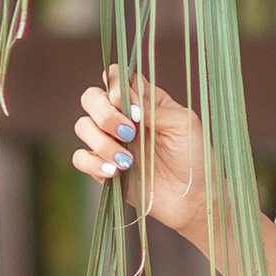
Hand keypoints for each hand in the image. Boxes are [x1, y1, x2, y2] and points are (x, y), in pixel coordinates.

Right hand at [71, 76, 212, 246]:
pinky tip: (115, 171)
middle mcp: (122, 117)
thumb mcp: (184, 124)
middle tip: (129, 133)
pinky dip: (92, 163)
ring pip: (82, 126)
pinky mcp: (103, 167)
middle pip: (91, 97)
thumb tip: (126, 101)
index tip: (128, 105)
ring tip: (128, 161)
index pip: (115, 77)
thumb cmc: (195, 156)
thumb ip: (154, 107)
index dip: (114, 84)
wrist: (193, 198)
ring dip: (101, 141)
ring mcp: (111, 142)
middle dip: (104, 113)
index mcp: (142, 100)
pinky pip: (80, 158)